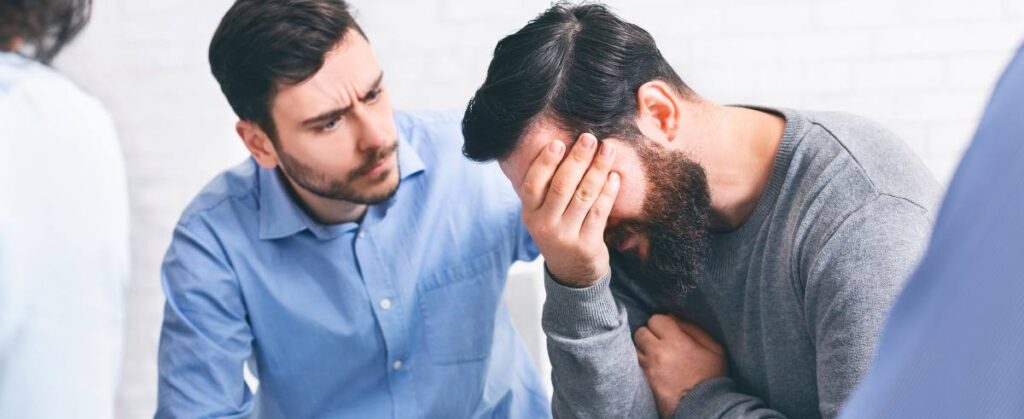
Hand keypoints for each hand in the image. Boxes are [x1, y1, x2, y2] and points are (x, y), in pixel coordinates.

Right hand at [514, 133, 618, 286]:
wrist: (572, 273)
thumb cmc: (559, 231)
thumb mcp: (543, 214)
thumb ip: (548, 188)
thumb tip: (563, 146)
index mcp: (530, 214)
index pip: (533, 184)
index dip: (545, 162)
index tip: (559, 142)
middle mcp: (545, 225)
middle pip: (562, 186)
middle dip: (578, 159)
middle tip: (590, 139)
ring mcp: (566, 236)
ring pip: (584, 196)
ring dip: (598, 169)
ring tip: (608, 149)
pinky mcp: (587, 244)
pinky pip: (600, 211)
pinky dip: (608, 191)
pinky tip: (614, 176)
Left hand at [635, 314, 725, 417]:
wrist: (704, 407)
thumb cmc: (712, 376)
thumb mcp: (713, 348)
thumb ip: (693, 328)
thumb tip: (672, 317)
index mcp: (677, 341)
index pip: (655, 319)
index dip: (662, 324)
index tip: (669, 331)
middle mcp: (658, 353)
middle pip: (640, 332)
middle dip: (649, 335)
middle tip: (660, 343)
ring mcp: (649, 368)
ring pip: (635, 348)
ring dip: (643, 349)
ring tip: (656, 355)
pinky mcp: (645, 381)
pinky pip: (636, 364)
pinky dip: (642, 362)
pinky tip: (653, 366)